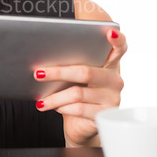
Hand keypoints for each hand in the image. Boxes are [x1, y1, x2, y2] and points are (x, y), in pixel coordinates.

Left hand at [33, 29, 126, 146]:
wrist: (82, 124)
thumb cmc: (77, 93)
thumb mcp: (75, 77)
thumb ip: (71, 64)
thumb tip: (43, 63)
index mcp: (110, 64)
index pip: (119, 48)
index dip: (117, 40)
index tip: (109, 32)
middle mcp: (115, 80)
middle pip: (85, 72)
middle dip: (58, 72)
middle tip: (38, 74)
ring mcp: (112, 98)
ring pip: (78, 93)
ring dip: (54, 97)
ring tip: (40, 100)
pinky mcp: (104, 115)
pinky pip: (79, 109)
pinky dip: (62, 107)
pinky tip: (52, 106)